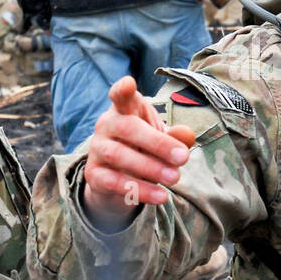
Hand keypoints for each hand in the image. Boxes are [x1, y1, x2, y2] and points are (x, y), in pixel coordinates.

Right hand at [82, 76, 196, 226]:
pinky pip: (114, 182)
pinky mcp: (93, 174)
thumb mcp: (161, 139)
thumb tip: (188, 136)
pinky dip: (139, 190)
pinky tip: (161, 196)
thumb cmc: (143, 148)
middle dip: (158, 143)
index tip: (129, 83)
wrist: (118, 178)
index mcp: (124, 110)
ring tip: (175, 178)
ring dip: (150, 168)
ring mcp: (97, 149)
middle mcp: (106, 125)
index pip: (120, 96)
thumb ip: (175, 137)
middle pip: (127, 128)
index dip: (122, 90)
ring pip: (120, 156)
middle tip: (184, 158)